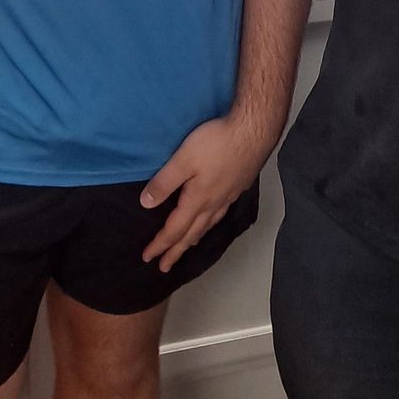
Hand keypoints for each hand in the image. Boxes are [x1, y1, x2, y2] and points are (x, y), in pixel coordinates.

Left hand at [140, 114, 272, 272]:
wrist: (253, 131)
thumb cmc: (217, 143)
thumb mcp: (183, 160)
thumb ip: (164, 182)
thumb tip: (145, 204)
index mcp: (197, 200)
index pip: (174, 229)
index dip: (160, 244)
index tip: (148, 258)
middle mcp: (213, 204)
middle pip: (191, 234)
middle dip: (176, 251)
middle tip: (164, 267)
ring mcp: (228, 196)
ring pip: (207, 225)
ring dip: (194, 239)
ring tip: (187, 247)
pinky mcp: (238, 186)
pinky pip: (219, 214)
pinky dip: (210, 224)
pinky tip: (212, 217)